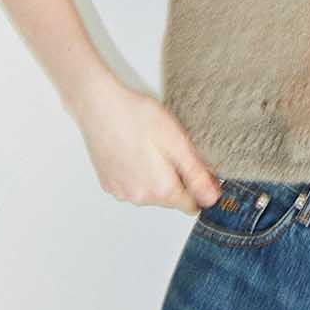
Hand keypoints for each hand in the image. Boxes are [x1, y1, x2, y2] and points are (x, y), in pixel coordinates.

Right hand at [78, 67, 218, 213]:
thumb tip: (212, 198)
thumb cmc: (135, 116)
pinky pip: (131, 186)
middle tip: (167, 148)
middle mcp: (139, 198)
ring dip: (155, 176)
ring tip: (147, 146)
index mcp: (161, 189)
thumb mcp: (177, 141)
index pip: (192, 205)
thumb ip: (196, 174)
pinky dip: (136, 173)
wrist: (98, 105)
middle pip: (170, 199)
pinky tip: (133, 150)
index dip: (198, 185)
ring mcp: (120, 192)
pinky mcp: (108, 184)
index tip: (193, 164)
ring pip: (150, 192)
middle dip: (175, 178)